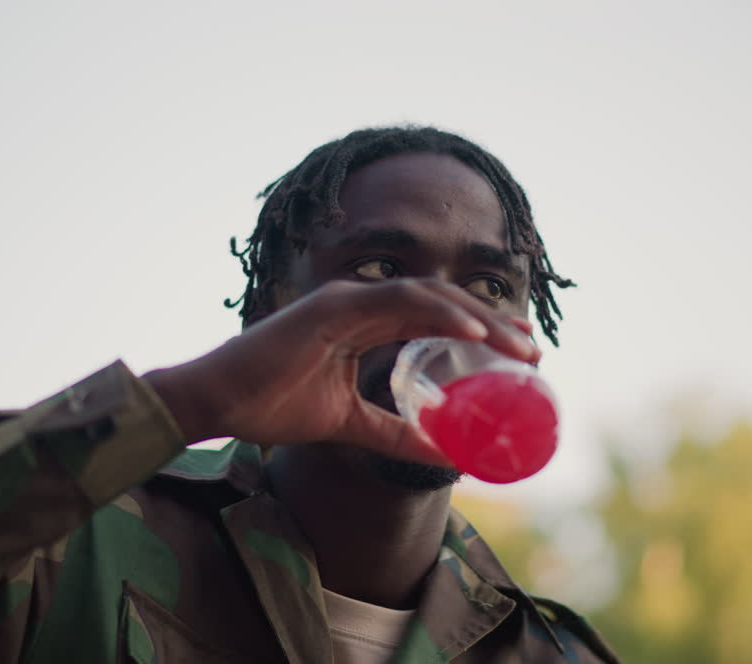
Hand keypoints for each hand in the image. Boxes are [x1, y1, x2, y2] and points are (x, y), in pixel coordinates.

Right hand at [143, 279, 538, 465]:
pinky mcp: (333, 308)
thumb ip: (392, 434)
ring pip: (429, 296)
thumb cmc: (269, 406)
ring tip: (518, 343)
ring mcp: (346, 299)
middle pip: (442, 303)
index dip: (480, 332)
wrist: (215, 403)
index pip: (434, 318)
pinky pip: (398, 302)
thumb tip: (444, 455)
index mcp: (362, 321)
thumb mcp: (347, 424)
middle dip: (493, 324)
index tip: (519, 356)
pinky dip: (440, 313)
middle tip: (535, 351)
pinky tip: (474, 330)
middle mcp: (359, 302)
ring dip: (479, 317)